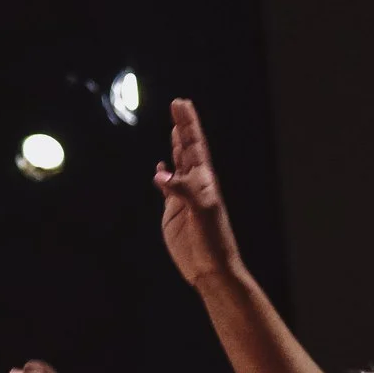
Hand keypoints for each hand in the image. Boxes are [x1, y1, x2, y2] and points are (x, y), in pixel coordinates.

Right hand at [155, 98, 246, 288]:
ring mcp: (183, 198)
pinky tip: (160, 168)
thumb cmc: (213, 241)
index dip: (188, 123)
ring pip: (178, 165)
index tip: (181, 103)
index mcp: (204, 180)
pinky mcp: (173, 212)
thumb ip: (182, 190)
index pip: (195, 145)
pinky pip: (167, 188)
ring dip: (176, 146)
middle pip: (187, 148)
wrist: (211, 268)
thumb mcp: (201, 212)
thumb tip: (160, 173)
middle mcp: (194, 185)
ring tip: (174, 128)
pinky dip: (163, 175)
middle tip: (179, 105)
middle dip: (182, 126)